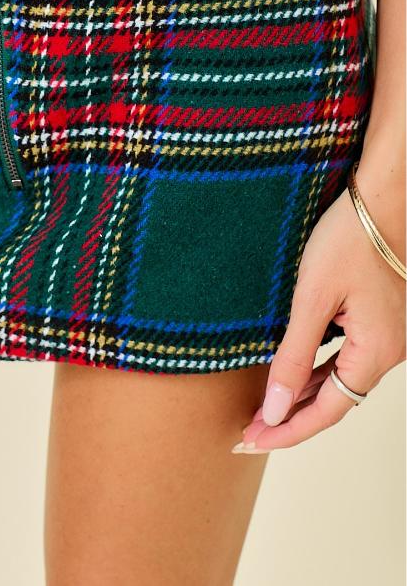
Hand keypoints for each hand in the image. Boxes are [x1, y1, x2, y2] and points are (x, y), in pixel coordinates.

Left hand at [232, 169, 405, 452]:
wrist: (382, 197)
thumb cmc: (350, 238)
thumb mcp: (312, 297)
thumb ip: (292, 355)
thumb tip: (275, 408)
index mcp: (376, 352)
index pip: (327, 412)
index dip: (288, 431)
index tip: (251, 441)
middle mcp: (388, 351)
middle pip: (335, 400)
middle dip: (291, 418)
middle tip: (248, 431)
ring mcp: (387, 335)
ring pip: (340, 379)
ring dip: (303, 395)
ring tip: (264, 409)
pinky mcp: (380, 318)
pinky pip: (346, 356)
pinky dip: (318, 369)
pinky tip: (293, 373)